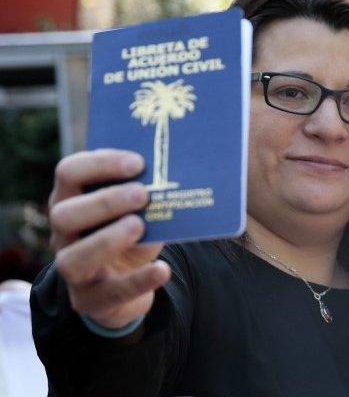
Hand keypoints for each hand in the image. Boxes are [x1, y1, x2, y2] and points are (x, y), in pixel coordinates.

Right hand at [49, 149, 170, 329]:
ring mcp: (73, 270)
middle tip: (142, 194)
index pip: (68, 173)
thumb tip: (171, 177)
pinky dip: (139, 280)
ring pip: (72, 259)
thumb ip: (146, 194)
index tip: (138, 163)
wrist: (130, 284)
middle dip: (104, 202)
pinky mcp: (89, 301)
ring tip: (140, 227)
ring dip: (107, 240)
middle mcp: (64, 234)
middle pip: (63, 215)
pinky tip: (162, 269)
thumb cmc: (132, 234)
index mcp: (71, 200)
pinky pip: (110, 293)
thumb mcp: (138, 211)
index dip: (100, 164)